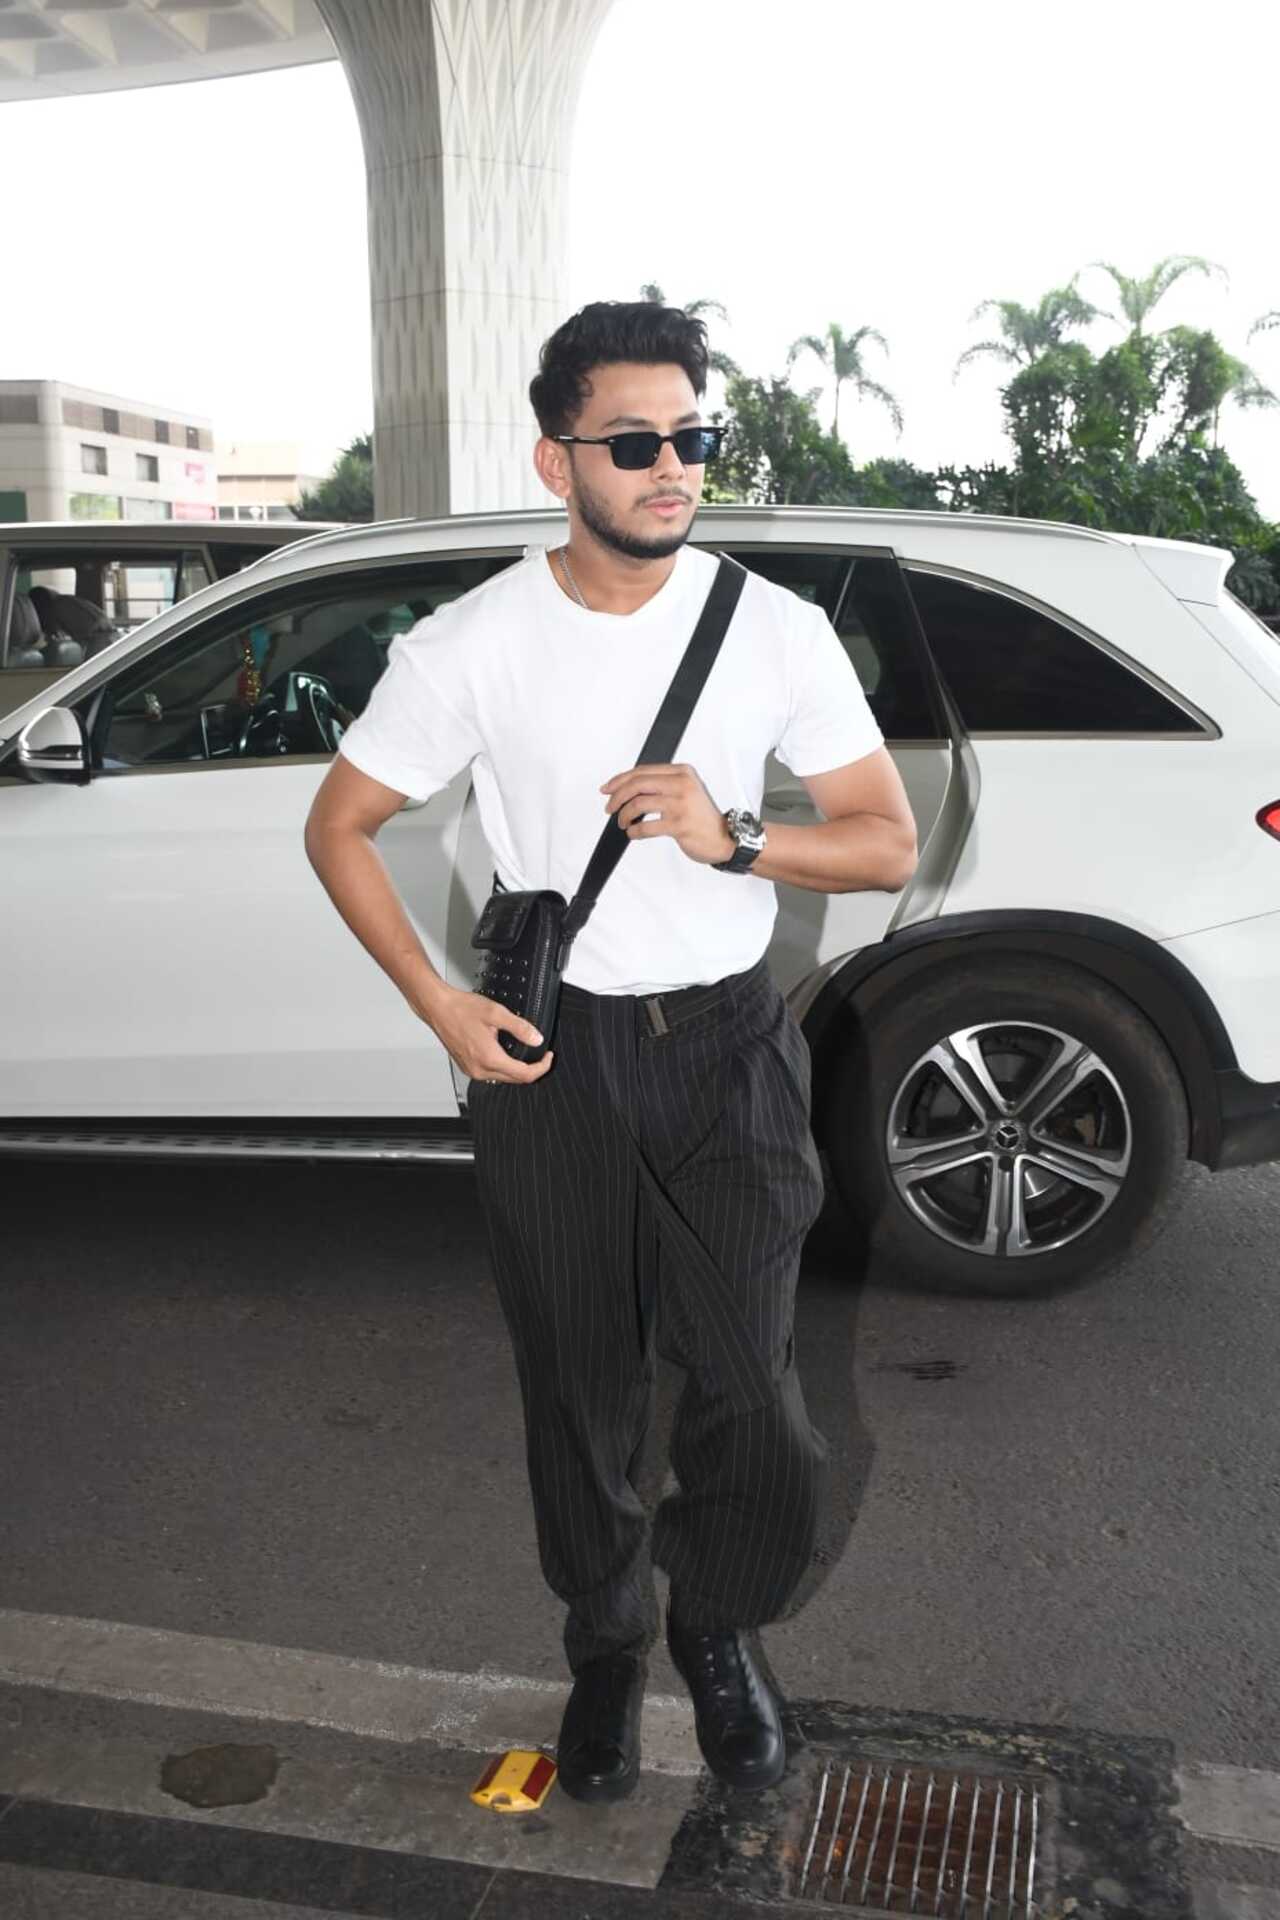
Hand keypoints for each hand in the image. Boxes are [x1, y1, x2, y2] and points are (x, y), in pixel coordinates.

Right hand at [417, 984, 553, 1084]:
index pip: (524, 1074)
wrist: (438, 1008)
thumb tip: (536, 1039)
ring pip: (503, 1078)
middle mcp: (479, 1069)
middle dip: (532, 1069)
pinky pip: (490, 1073)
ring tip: (525, 1053)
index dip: (542, 1067)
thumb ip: (520, 1027)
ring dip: (516, 1070)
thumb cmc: (460, 1009)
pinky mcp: (466, 1067)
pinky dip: (502, 1067)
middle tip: (541, 1055)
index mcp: (489, 1058)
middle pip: (515, 1080)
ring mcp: (471, 1070)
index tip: (548, 1057)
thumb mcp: (496, 1013)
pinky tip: (505, 1053)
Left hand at [600, 762, 735, 865]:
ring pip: (638, 804)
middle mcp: (682, 784)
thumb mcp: (686, 791)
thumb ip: (662, 784)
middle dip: (617, 797)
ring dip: (624, 816)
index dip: (619, 780)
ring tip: (624, 823)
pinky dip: (634, 832)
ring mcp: (681, 804)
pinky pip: (646, 827)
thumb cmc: (701, 817)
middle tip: (609, 808)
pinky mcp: (680, 825)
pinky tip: (634, 833)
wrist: (725, 838)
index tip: (607, 789)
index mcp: (682, 772)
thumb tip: (626, 787)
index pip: (642, 771)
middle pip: (637, 784)